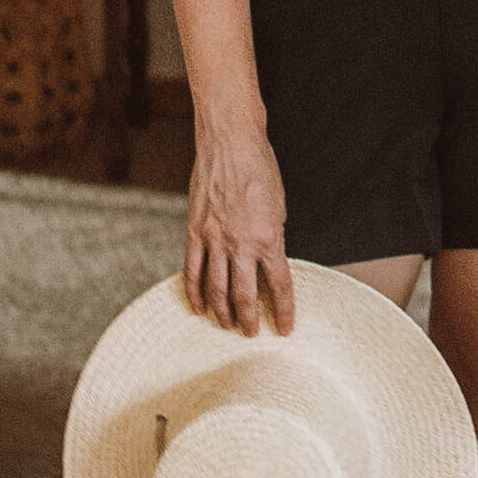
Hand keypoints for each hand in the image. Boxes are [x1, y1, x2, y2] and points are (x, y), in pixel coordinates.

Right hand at [184, 123, 295, 334]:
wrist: (231, 144)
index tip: (285, 328)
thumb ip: (273, 238)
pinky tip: (198, 307)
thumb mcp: (280, 208)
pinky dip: (194, 292)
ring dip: (222, 313)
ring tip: (226, 325)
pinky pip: (192, 270)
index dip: (284, 311)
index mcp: (270, 239)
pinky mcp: (195, 232)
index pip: (280, 286)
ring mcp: (215, 239)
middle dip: (249, 320)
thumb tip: (268, 262)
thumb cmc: (260, 172)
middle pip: (245, 296)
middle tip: (251, 333)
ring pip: (216, 289)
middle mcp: (241, 244)